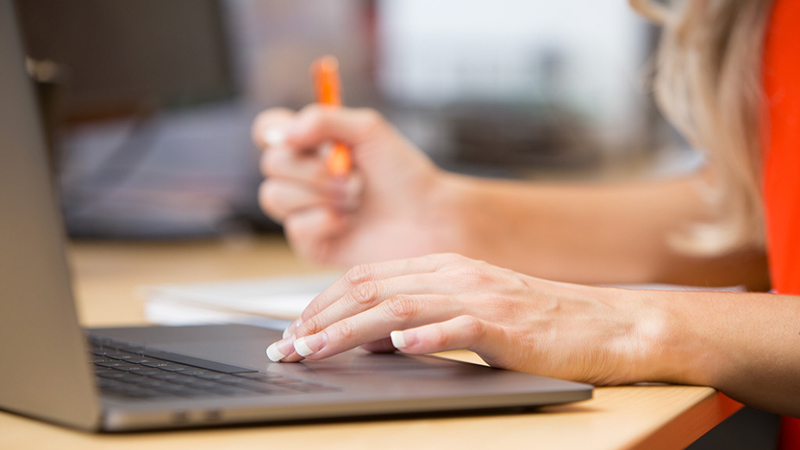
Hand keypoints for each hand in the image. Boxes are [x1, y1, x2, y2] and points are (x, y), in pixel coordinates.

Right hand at [252, 105, 455, 265]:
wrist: (428, 216)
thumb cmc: (403, 173)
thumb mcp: (368, 129)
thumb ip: (323, 119)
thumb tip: (283, 134)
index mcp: (312, 145)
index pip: (268, 130)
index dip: (272, 130)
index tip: (295, 137)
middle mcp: (302, 177)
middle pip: (271, 164)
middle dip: (311, 169)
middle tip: (350, 174)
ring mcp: (304, 211)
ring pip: (274, 197)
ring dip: (320, 194)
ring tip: (354, 199)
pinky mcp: (310, 244)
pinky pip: (295, 228)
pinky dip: (324, 221)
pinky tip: (349, 222)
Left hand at [265, 253, 673, 385]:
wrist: (607, 324)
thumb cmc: (539, 322)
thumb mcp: (473, 310)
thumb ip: (424, 314)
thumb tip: (372, 338)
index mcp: (444, 266)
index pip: (367, 276)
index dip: (323, 302)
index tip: (294, 330)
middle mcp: (456, 274)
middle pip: (372, 288)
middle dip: (321, 318)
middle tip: (286, 346)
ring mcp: (482, 296)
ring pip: (401, 307)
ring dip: (351, 331)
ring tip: (314, 350)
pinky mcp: (509, 326)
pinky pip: (462, 327)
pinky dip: (427, 335)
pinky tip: (399, 346)